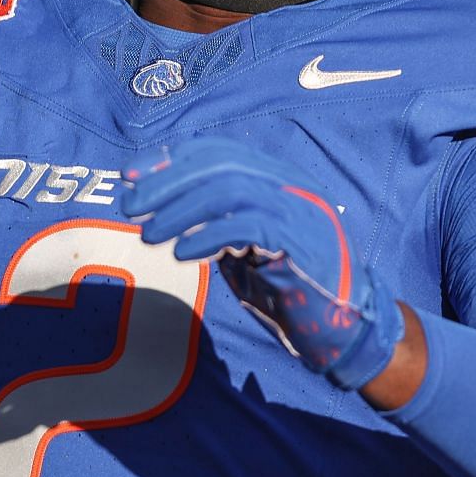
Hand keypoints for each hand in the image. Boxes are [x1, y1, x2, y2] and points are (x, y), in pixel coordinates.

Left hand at [120, 137, 404, 390]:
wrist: (345, 327)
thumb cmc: (288, 287)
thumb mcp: (241, 246)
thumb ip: (211, 220)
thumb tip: (155, 203)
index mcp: (276, 178)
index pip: (217, 150)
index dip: (170, 159)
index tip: (130, 176)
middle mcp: (290, 185)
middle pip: (220, 162)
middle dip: (167, 181)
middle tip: (131, 207)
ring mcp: (300, 209)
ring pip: (231, 187)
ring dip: (180, 210)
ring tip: (151, 234)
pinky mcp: (302, 240)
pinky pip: (248, 225)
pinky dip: (208, 235)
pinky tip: (184, 253)